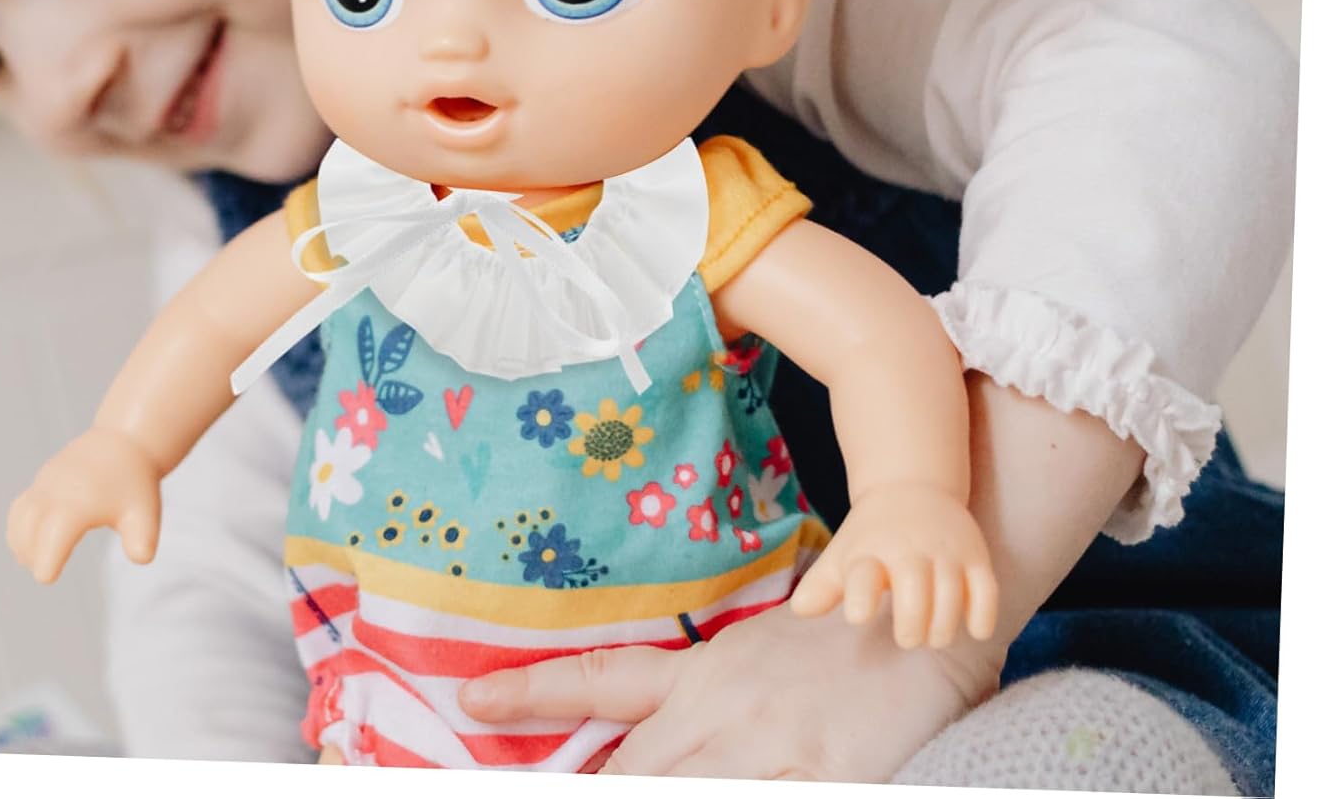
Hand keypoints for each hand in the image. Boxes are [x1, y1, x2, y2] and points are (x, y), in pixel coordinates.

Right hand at [7, 426, 162, 582]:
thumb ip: (142, 539)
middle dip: (33, 556)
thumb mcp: (145, 512)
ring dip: (22, 544)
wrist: (126, 441)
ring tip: (36, 559)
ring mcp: (45, 484)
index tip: (48, 578)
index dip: (47, 562)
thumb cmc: (135, 484)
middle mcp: (55, 493)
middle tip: (47, 572)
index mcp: (78, 505)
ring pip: (19, 520)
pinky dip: (19, 529)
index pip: (52, 539)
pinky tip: (32, 543)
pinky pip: (20, 509)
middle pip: (28, 533)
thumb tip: (142, 558)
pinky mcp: (42, 481)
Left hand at [458, 601, 1002, 780]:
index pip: (603, 682)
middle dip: (587, 795)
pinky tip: (730, 795)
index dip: (534, 693)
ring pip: (687, 792)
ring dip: (647, 795)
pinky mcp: (831, 776)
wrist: (920, 614)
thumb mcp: (752, 657)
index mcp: (703, 674)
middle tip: (544, 795)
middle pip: (632, 775)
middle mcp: (724, 710)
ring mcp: (776, 747)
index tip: (473, 702)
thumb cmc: (833, 638)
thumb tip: (640, 743)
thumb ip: (691, 697)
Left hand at [790, 483, 997, 647]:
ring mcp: (945, 551)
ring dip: (943, 626)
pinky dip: (982, 615)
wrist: (912, 487)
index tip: (858, 615)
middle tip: (906, 636)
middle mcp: (908, 548)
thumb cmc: (872, 536)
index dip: (861, 596)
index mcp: (870, 550)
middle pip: (914, 589)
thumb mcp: (844, 554)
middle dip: (911, 624)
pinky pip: (986, 590)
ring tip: (933, 636)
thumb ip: (824, 585)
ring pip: (952, 595)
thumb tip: (799, 610)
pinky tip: (973, 628)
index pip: (863, 574)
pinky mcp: (976, 556)